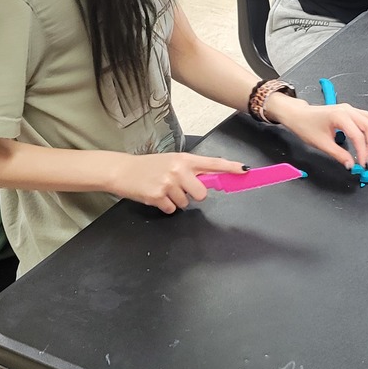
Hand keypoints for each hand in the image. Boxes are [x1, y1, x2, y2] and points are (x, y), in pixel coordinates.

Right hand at [108, 152, 244, 213]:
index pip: (213, 163)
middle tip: (180, 189)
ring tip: (163, 189)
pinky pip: (172, 210)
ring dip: (176, 200)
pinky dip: (165, 206)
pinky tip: (156, 196)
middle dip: (193, 195)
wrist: (122, 171)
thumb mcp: (172, 162)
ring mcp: (168, 184)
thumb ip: (191, 170)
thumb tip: (211, 180)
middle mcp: (178, 170)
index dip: (230, 168)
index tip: (245, 171)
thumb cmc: (150, 167)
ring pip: (185, 203)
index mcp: (185, 159)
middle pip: (201, 193)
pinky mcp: (157, 197)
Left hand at [270, 96, 367, 168]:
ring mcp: (351, 109)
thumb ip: (339, 155)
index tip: (362, 164)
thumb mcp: (322, 144)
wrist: (298, 115)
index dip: (362, 152)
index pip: (358, 135)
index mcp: (339, 116)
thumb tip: (351, 165)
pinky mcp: (351, 111)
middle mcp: (348, 110)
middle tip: (367, 160)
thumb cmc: (306, 126)